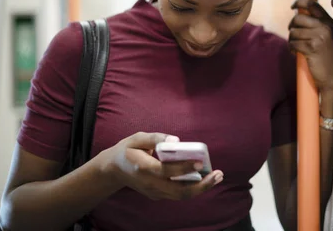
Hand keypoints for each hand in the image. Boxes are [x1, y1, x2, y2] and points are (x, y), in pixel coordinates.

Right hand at [101, 132, 222, 200]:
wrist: (114, 169)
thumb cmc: (128, 149)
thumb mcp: (138, 138)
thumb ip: (156, 138)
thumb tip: (177, 140)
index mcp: (143, 168)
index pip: (166, 171)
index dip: (184, 167)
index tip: (200, 161)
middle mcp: (150, 184)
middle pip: (178, 191)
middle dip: (201, 185)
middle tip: (218, 174)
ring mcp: (154, 192)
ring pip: (180, 196)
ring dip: (201, 188)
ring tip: (217, 177)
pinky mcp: (157, 195)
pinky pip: (177, 194)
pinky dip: (193, 188)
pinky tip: (205, 178)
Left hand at [289, 0, 332, 91]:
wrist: (332, 76)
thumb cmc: (327, 56)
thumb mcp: (327, 36)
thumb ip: (317, 24)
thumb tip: (298, 14)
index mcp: (329, 22)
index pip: (313, 5)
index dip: (300, 2)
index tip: (293, 6)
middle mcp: (325, 27)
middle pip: (299, 18)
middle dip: (292, 26)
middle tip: (292, 34)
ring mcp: (319, 37)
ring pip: (294, 32)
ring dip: (291, 40)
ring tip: (297, 46)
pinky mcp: (312, 47)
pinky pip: (293, 43)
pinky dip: (292, 48)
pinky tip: (297, 53)